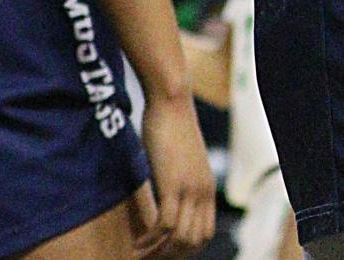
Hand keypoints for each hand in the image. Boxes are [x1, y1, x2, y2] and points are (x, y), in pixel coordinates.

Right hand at [137, 90, 215, 257]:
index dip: (185, 250)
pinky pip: (164, 225)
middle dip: (171, 256)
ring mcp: (190, 189)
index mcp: (207, 188)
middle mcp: (203, 191)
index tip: (163, 253)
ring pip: (179, 239)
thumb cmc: (171, 125)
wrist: (172, 100)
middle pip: (194, 242)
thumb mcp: (180, 160)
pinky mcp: (173, 184)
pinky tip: (137, 244)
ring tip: (139, 255)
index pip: (205, 234)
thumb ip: (178, 180)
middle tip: (148, 258)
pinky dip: (150, 240)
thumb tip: (166, 195)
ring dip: (158, 253)